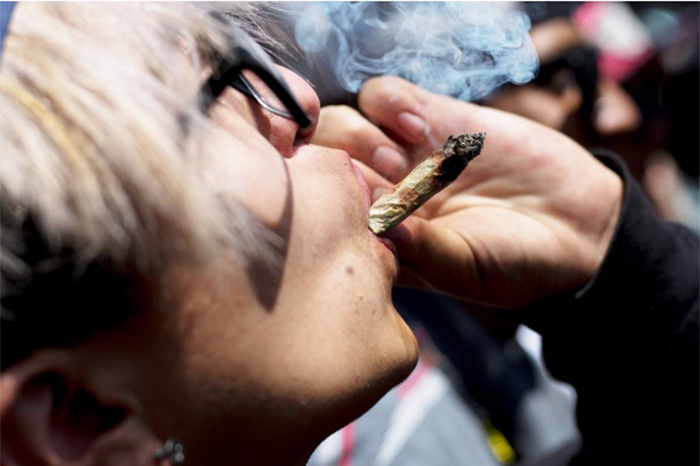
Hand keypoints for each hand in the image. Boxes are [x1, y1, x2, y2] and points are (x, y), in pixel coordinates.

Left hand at [312, 77, 622, 308]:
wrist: (575, 228)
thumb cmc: (516, 264)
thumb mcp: (465, 270)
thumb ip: (420, 249)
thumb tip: (375, 220)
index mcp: (375, 235)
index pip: (318, 208)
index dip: (320, 200)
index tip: (351, 207)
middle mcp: (381, 191)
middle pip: (321, 160)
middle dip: (337, 161)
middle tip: (384, 178)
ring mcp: (406, 153)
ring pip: (343, 121)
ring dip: (360, 134)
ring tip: (403, 158)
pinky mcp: (437, 118)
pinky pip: (387, 95)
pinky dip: (391, 104)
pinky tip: (422, 128)